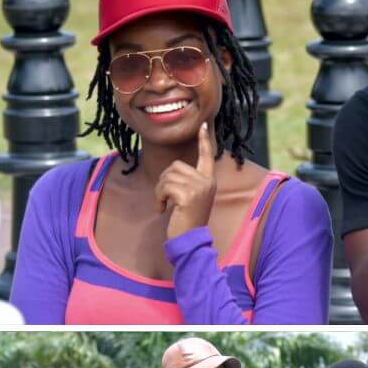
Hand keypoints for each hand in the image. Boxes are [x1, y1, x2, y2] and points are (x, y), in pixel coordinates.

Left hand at [155, 122, 216, 238]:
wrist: (190, 242)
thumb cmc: (186, 221)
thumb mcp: (190, 198)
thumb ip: (186, 183)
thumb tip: (171, 171)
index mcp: (209, 180)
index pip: (207, 156)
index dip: (203, 141)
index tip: (201, 125)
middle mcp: (206, 181)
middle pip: (176, 166)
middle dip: (164, 181)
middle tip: (164, 199)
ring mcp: (199, 187)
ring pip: (168, 176)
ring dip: (159, 191)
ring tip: (163, 205)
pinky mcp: (188, 195)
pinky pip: (164, 186)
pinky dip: (158, 198)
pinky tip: (161, 210)